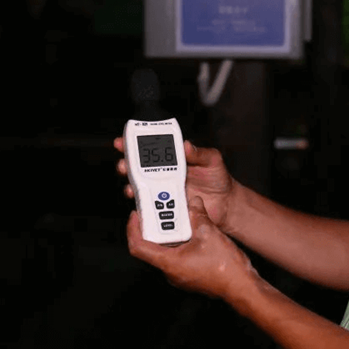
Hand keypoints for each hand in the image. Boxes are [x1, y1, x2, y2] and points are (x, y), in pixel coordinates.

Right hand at [114, 137, 237, 231]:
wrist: (225, 204)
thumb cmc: (219, 178)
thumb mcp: (212, 161)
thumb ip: (200, 153)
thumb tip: (186, 145)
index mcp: (175, 159)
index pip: (152, 148)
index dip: (135, 144)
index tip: (123, 142)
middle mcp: (165, 173)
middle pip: (139, 167)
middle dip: (127, 165)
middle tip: (123, 164)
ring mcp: (164, 190)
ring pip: (141, 187)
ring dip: (132, 186)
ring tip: (131, 187)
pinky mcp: (166, 206)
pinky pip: (151, 206)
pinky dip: (144, 205)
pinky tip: (142, 205)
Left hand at [127, 196, 255, 300]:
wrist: (242, 286)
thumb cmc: (226, 269)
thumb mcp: (209, 233)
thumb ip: (198, 215)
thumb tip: (194, 203)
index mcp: (169, 263)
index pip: (138, 247)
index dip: (133, 229)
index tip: (136, 216)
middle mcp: (171, 271)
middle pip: (152, 246)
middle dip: (156, 226)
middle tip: (159, 210)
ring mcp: (180, 274)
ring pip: (167, 250)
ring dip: (171, 233)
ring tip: (178, 217)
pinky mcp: (189, 273)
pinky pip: (178, 255)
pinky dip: (181, 241)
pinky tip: (192, 230)